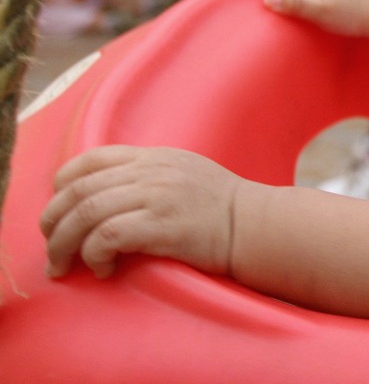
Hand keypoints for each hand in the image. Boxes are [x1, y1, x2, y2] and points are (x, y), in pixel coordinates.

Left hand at [41, 146, 242, 278]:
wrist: (258, 226)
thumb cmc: (224, 210)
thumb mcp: (186, 175)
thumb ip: (149, 176)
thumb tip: (109, 197)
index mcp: (153, 158)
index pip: (89, 160)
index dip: (62, 187)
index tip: (61, 212)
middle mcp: (151, 172)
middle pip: (78, 190)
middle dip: (53, 223)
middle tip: (53, 250)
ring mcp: (157, 196)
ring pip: (85, 213)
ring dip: (64, 244)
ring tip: (64, 265)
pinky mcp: (163, 225)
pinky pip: (107, 236)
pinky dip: (94, 254)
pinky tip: (103, 268)